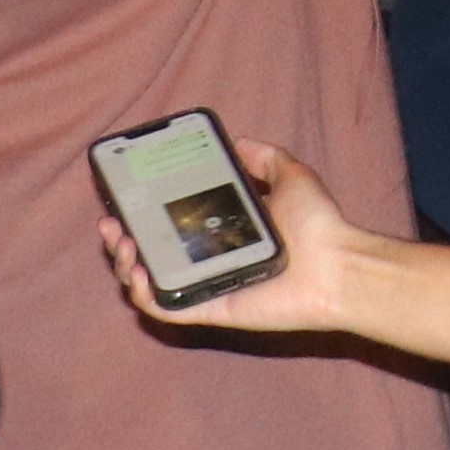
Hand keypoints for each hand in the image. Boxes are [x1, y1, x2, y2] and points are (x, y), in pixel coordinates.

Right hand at [97, 136, 361, 338]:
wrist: (338, 265)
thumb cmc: (318, 224)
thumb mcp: (291, 175)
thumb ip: (264, 158)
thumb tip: (237, 140)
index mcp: (223, 232)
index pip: (173, 223)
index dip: (144, 211)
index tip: (126, 194)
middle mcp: (209, 260)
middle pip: (152, 253)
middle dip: (122, 239)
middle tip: (111, 223)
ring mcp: (206, 286)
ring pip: (151, 283)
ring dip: (126, 264)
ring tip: (122, 242)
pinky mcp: (210, 309)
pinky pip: (167, 309)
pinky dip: (145, 295)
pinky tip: (137, 272)